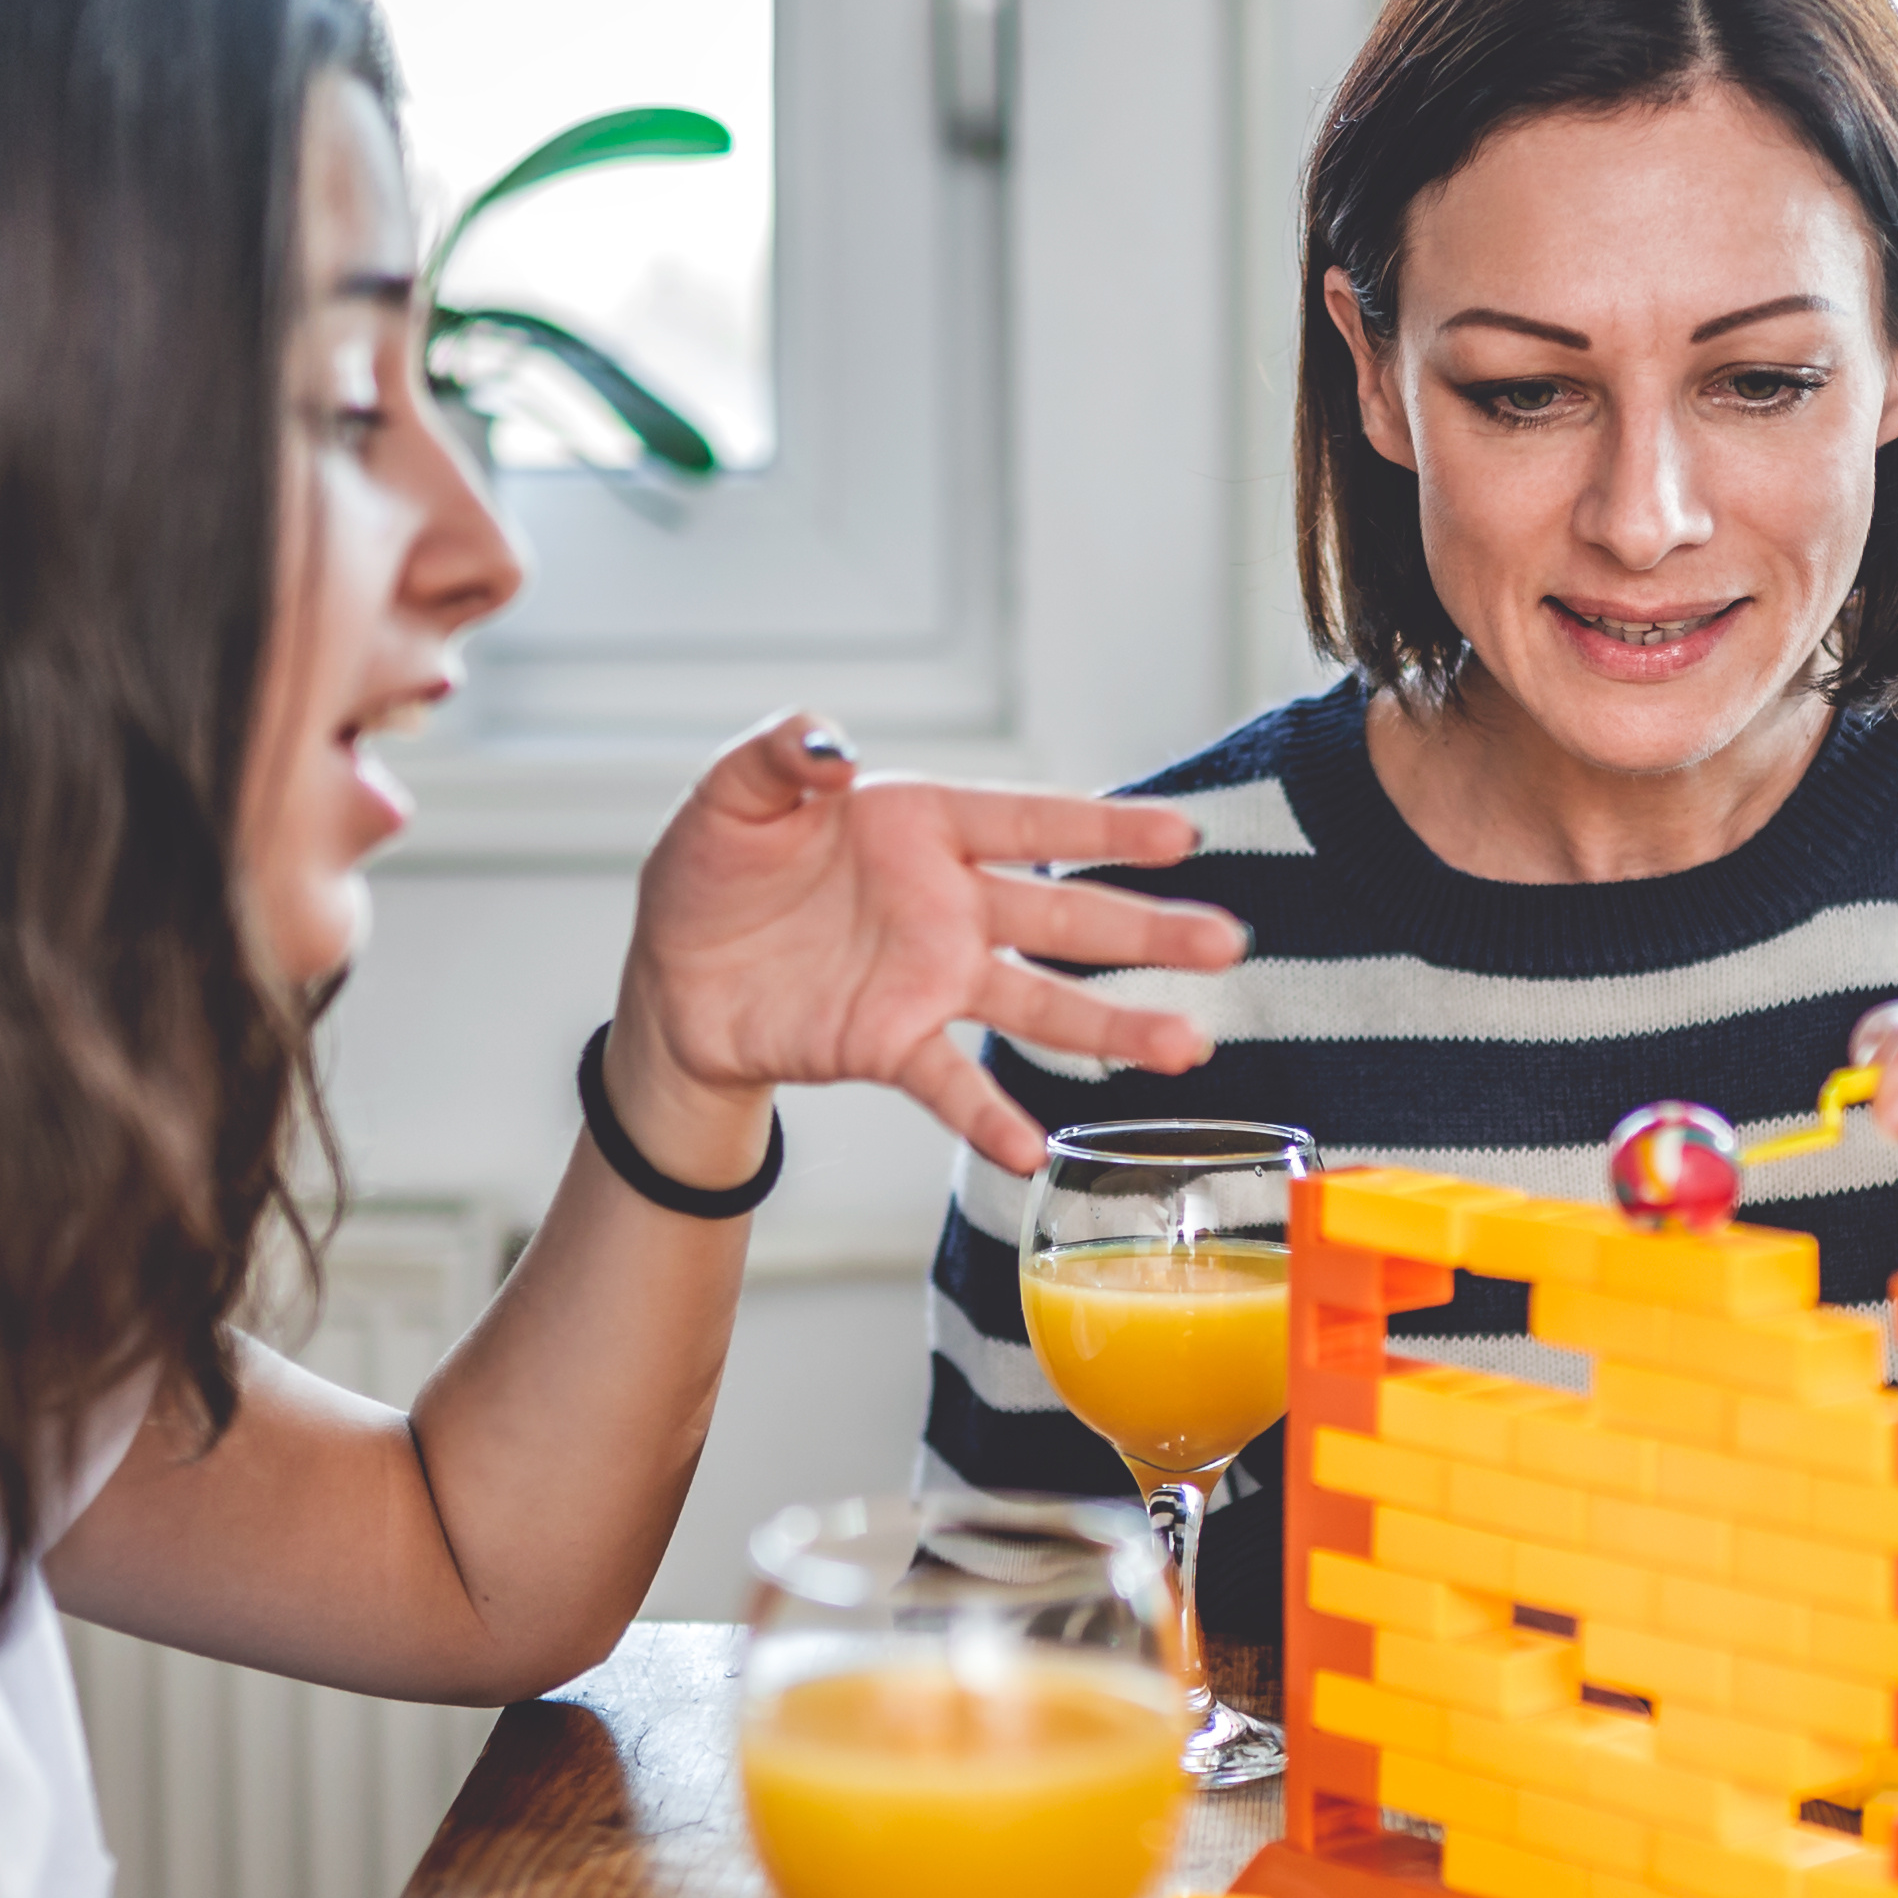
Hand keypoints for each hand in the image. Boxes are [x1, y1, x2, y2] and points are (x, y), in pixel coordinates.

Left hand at [609, 714, 1247, 1175]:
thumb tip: (832, 746)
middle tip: (1227, 943)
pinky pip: (952, 1083)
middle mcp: (944, 903)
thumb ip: (782, 757)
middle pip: (1062, 914)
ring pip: (1037, 1002)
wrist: (670, 978)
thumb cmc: (712, 872)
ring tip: (1185, 1046)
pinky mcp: (891, 1043)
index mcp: (920, 824)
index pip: (1029, 818)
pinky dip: (992, 1117)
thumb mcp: (730, 796)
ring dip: (1110, 1025)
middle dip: (1148, 929)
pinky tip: (1035, 1151)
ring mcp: (928, 980)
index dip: (1104, 826)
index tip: (1181, 835)